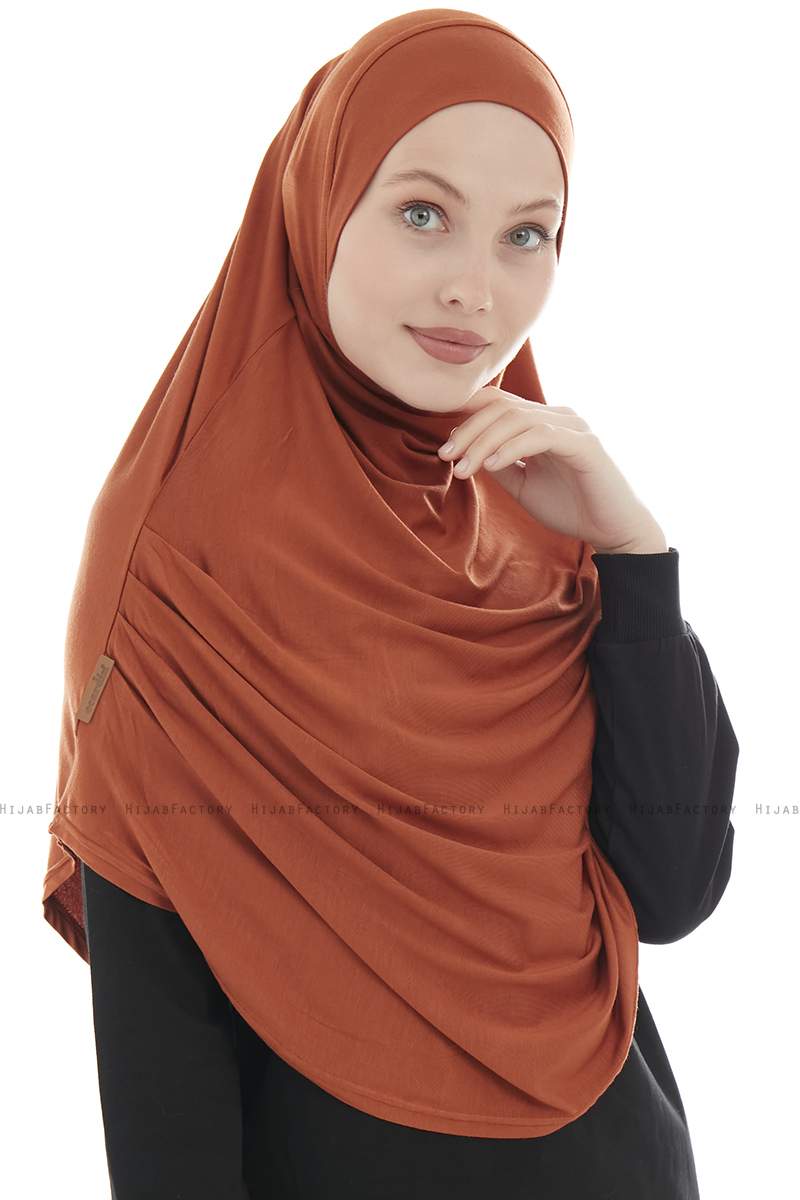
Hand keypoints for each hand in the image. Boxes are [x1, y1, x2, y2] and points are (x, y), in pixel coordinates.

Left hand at [438, 387, 667, 553]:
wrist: (612, 529)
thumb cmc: (570, 507)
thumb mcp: (523, 484)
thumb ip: (499, 464)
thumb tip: (467, 449)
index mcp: (542, 422)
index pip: (497, 403)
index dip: (466, 417)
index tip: (444, 447)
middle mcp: (557, 416)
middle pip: (501, 406)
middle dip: (468, 430)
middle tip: (446, 456)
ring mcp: (573, 426)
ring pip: (516, 418)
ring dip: (483, 442)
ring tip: (463, 467)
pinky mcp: (585, 443)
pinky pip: (540, 435)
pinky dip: (511, 448)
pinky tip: (491, 466)